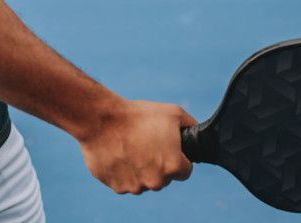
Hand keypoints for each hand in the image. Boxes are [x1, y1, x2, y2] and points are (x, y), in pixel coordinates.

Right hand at [78, 98, 197, 194]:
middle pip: (164, 178)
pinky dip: (125, 171)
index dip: (180, 159)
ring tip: (132, 147)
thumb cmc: (140, 116)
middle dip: (160, 164)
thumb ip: (191, 126)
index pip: (185, 171)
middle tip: (149, 144)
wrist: (103, 121)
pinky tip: (120, 153)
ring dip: (142, 169)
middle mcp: (155, 181)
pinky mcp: (117, 187)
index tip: (170, 149)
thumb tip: (197, 133)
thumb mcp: (174, 113)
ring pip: (145, 181)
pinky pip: (127, 182)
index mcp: (172, 167)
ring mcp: (135, 186)